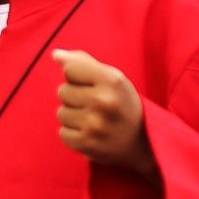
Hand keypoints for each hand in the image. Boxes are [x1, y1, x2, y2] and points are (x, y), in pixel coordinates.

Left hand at [54, 49, 153, 174]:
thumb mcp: (112, 78)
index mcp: (111, 80)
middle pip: (62, 91)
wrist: (142, 142)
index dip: (77, 76)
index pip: (70, 69)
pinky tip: (90, 133)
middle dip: (74, 97)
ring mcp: (95, 125)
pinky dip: (73, 134)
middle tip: (95, 105)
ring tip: (93, 120)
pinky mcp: (87, 144)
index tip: (92, 85)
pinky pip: (63, 133)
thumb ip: (83, 62)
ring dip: (73, 116)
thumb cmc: (122, 104)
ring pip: (61, 113)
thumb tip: (55, 54)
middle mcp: (104, 101)